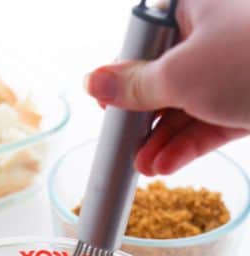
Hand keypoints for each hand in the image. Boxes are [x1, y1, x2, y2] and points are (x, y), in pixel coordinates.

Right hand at [85, 0, 249, 175]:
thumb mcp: (180, 76)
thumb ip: (133, 85)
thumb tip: (94, 81)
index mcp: (197, 5)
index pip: (146, 36)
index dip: (125, 71)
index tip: (110, 102)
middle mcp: (219, 31)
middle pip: (165, 73)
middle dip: (144, 113)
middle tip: (124, 140)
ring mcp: (240, 67)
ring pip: (189, 102)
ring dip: (162, 136)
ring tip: (143, 166)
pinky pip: (213, 120)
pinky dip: (188, 143)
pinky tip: (164, 165)